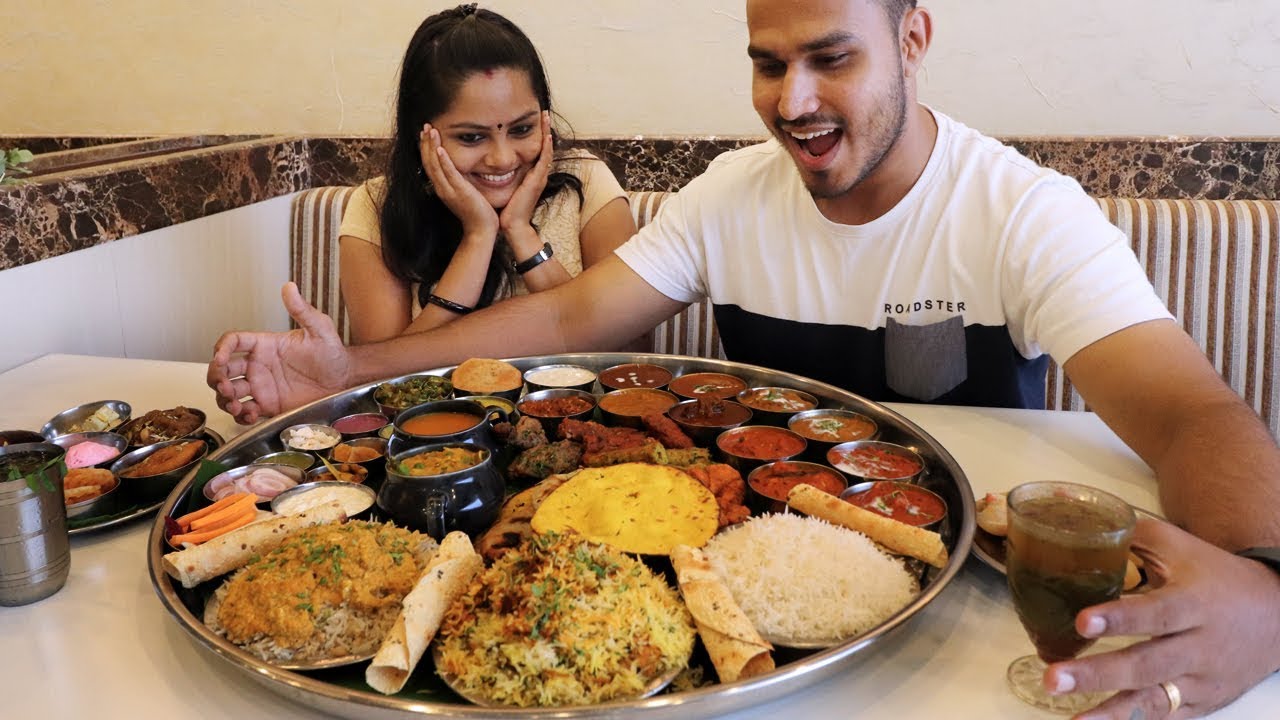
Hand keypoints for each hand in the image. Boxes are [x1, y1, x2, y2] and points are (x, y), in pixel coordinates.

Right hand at [207, 282, 352, 423]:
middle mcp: (258, 366)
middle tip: (225, 386)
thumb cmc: (332, 353)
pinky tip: (248, 415)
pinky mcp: (268, 405)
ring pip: (228, 392)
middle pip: (222, 369)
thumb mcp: (320, 329)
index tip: (220, 358)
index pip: (233, 342)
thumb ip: (302, 310)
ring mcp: (261, 387)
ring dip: (224, 399)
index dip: (221, 348)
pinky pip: (244, 412)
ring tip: (235, 404)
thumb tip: (289, 286)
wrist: (344, 380)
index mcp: (264, 346)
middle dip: (216, 377)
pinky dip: (240, 415)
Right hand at [419, 124, 498, 240]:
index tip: (426, 133)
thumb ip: (460, 182)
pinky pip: (448, 173)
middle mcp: (442, 188)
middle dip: (426, 142)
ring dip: (431, 146)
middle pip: (428, 162)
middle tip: (425, 125)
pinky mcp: (459, 192)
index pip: (430, 164)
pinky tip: (439, 149)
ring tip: (429, 130)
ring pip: (435, 165)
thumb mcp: (465, 193)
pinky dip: (443, 161)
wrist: (482, 230)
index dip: (426, 148)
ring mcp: (449, 190)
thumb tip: (461, 171)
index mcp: (442, 188)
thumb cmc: (477, 212)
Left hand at [498, 111, 552, 235]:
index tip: (535, 121)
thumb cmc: (508, 209)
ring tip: (546, 118)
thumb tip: (492, 167)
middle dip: (545, 130)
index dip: (537, 136)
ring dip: (547, 133)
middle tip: (544, 113)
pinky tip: (547, 136)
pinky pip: (544, 161)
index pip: (537, 151)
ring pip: (546, 150)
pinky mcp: (536, 181)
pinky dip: (546, 148)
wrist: (513, 226)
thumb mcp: (507, 188)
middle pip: (544, 147)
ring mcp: (539, 177)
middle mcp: (538, 174)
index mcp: (531, 175)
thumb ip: (504, 176)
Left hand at [1043, 519, 1279, 718]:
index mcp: (1194, 604)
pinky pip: (1166, 718)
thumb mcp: (1183, 549)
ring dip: (1112, 713)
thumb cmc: (1217, 578)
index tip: (1083, 621)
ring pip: (1156, 701)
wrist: (1275, 616)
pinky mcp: (1201, 703)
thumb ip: (1135, 536)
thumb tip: (1084, 523)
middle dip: (1099, 674)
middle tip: (1053, 677)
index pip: (1156, 613)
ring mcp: (1202, 681)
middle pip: (1148, 664)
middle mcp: (1200, 647)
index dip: (1120, 618)